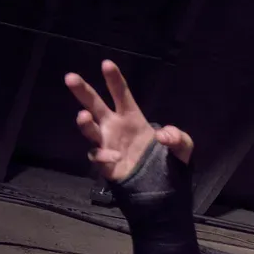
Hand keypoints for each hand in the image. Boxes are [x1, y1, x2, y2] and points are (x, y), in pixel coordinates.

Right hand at [64, 58, 193, 182]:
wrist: (161, 189)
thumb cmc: (168, 162)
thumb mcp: (183, 148)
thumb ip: (179, 138)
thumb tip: (162, 135)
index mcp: (132, 117)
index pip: (121, 94)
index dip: (114, 79)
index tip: (107, 64)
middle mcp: (115, 127)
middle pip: (95, 104)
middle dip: (83, 91)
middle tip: (70, 77)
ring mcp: (108, 144)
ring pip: (89, 129)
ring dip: (84, 122)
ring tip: (84, 116)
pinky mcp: (105, 163)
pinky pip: (97, 155)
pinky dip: (102, 155)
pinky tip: (114, 156)